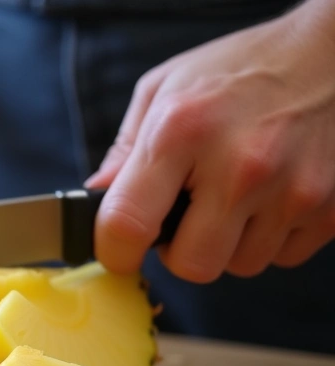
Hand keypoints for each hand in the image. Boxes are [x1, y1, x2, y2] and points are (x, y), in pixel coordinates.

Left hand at [85, 0, 334, 282]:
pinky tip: (271, 195)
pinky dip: (271, 236)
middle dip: (182, 250)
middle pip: (192, 265)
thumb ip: (126, 148)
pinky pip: (284, 257)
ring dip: (230, 242)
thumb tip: (100, 194)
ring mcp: (292, 191)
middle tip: (187, 214)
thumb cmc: (242, 69)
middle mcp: (240, 167)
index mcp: (183, 132)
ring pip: (241, 266)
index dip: (115, 252)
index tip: (119, 252)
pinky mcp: (329, 209)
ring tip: (236, 194)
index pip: (128, 225)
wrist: (333, 53)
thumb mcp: (166, 89)